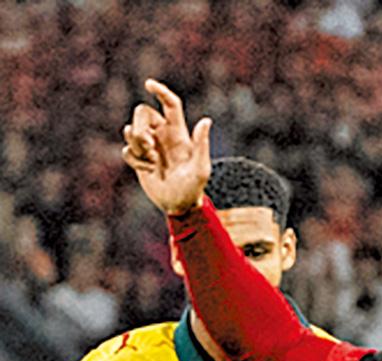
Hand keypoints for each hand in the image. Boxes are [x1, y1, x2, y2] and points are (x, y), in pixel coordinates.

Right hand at [121, 79, 210, 215]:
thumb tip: (206, 121)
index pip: (170, 104)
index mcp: (178, 132)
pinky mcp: (139, 158)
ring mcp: (149, 145)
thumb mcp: (201, 168)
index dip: (161, 91)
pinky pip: (127, 149)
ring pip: (131, 129)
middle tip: (148, 145)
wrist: (180, 206)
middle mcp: (162, 134)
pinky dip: (135, 159)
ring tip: (153, 162)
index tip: (149, 84)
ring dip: (138, 145)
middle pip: (142, 112)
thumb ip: (202, 144)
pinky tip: (148, 171)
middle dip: (140, 126)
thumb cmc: (194, 188)